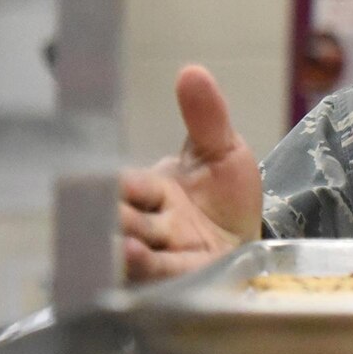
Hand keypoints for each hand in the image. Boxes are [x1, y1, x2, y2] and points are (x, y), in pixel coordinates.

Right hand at [118, 65, 262, 283]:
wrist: (257, 246)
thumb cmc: (228, 199)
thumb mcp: (223, 152)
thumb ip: (206, 117)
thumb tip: (192, 71)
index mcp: (151, 192)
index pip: (127, 185)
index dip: (117, 183)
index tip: (95, 179)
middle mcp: (149, 227)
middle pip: (124, 221)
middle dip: (116, 217)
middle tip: (107, 211)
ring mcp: (162, 257)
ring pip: (136, 252)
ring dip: (127, 250)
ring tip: (124, 244)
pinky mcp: (183, 282)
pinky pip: (162, 278)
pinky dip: (149, 270)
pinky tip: (139, 260)